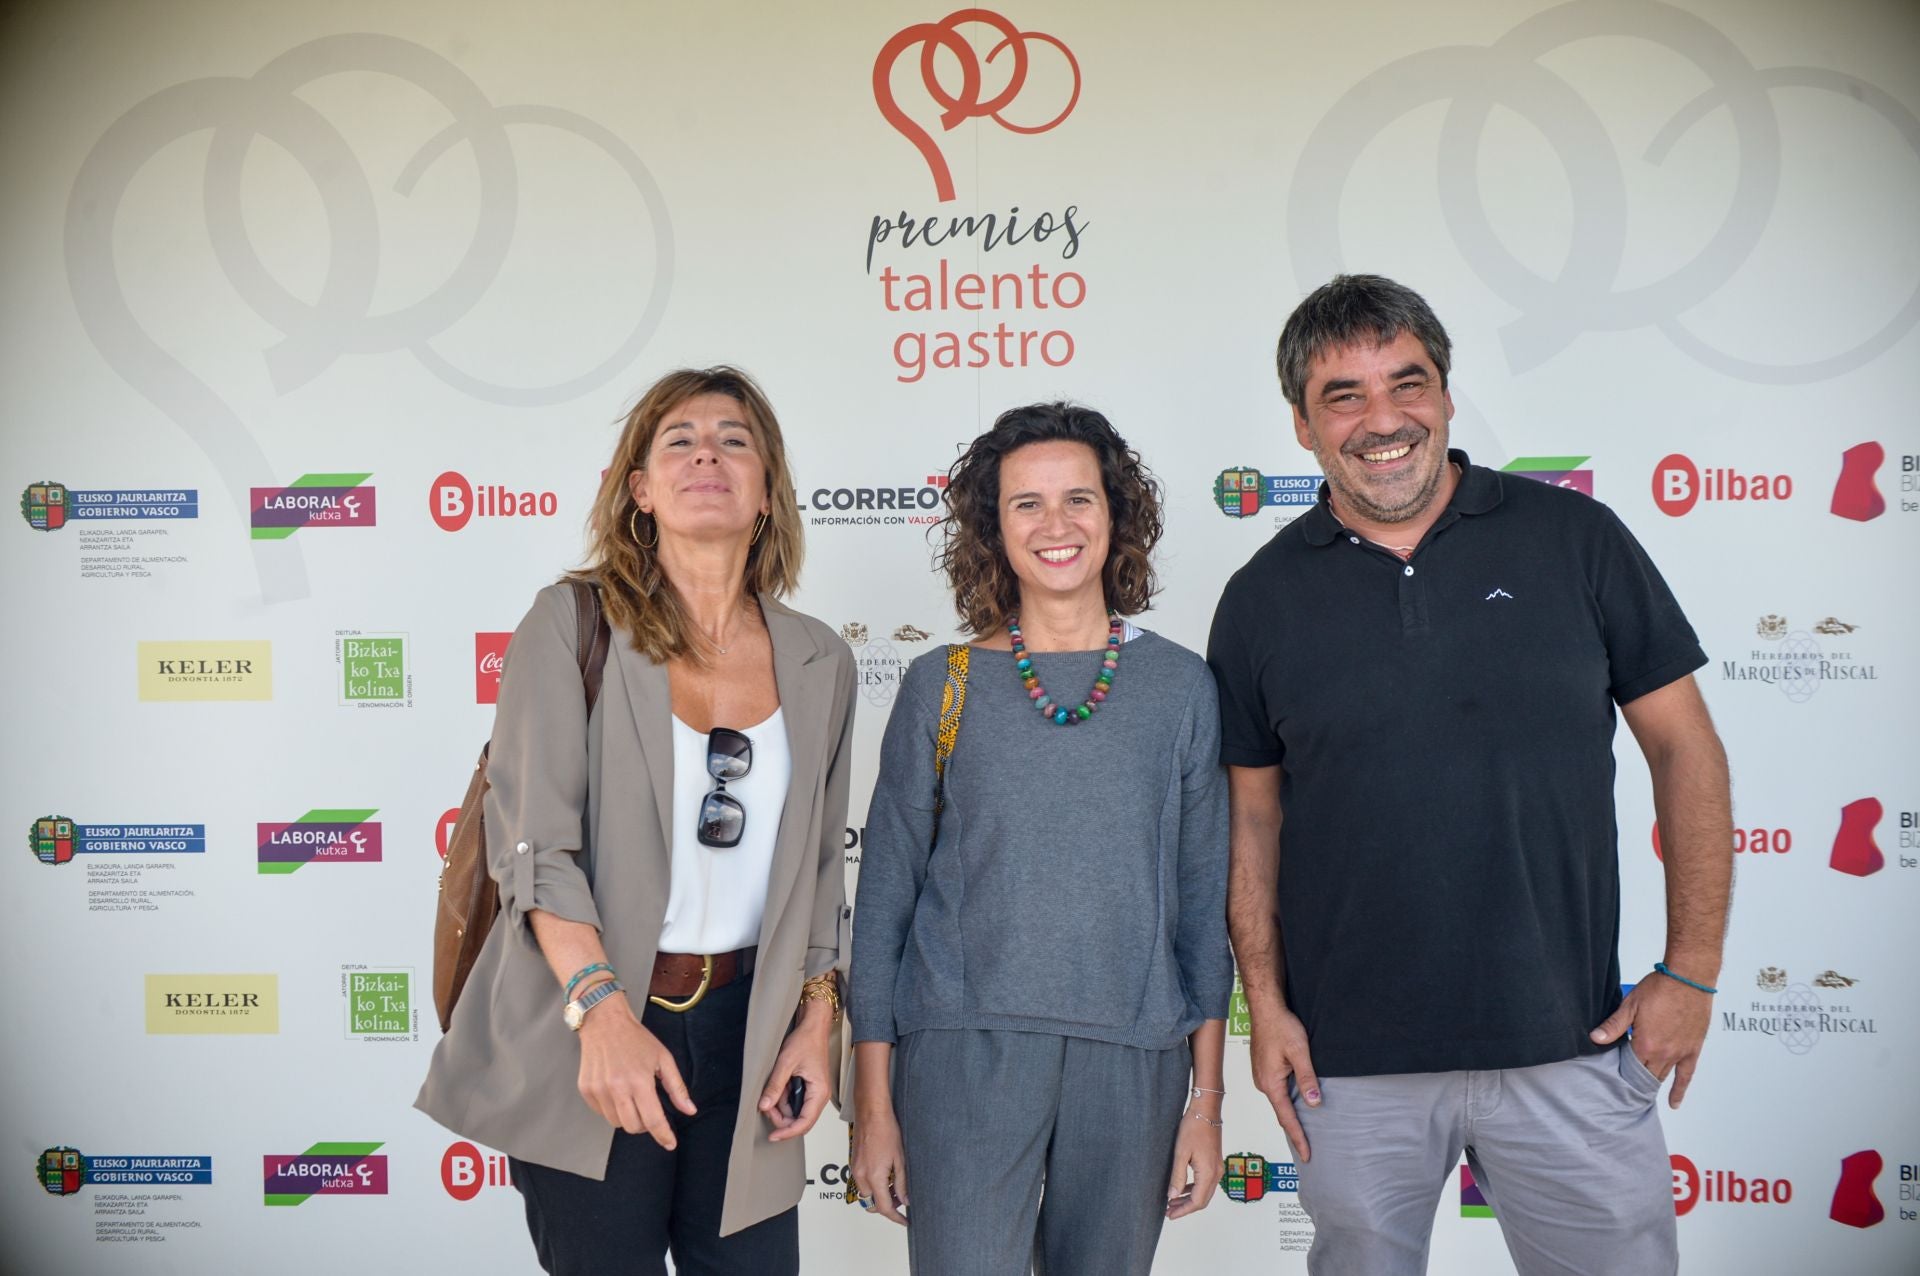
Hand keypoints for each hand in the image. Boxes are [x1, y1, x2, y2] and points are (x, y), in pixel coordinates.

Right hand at [576, 995, 696, 1147]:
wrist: (604, 1023)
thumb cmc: (636, 1039)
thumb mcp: (663, 1059)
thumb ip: (677, 1088)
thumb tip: (690, 1111)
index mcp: (639, 1081)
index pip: (653, 1120)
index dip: (663, 1136)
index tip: (670, 1143)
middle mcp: (617, 1088)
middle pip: (633, 1127)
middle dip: (645, 1125)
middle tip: (649, 1108)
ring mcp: (598, 1091)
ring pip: (617, 1123)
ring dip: (628, 1117)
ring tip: (632, 1096)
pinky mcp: (586, 1090)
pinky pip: (602, 1113)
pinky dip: (612, 1109)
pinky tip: (617, 1091)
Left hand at [758, 1006, 832, 1141]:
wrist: (812, 1026)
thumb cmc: (806, 1041)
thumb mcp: (785, 1063)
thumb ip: (775, 1086)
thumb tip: (764, 1106)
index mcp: (819, 1092)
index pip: (804, 1123)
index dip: (787, 1132)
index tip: (773, 1136)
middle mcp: (819, 1096)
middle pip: (799, 1120)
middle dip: (781, 1118)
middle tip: (766, 1106)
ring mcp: (814, 1092)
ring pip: (795, 1112)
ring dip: (780, 1107)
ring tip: (772, 1090)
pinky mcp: (808, 1088)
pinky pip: (794, 1101)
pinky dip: (783, 1098)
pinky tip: (778, 1087)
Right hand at [850, 1104, 909, 1225]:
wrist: (871, 1113)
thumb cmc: (886, 1130)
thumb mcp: (900, 1160)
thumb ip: (902, 1183)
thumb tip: (905, 1200)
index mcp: (874, 1177)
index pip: (884, 1207)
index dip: (896, 1217)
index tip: (904, 1220)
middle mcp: (861, 1176)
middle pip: (872, 1204)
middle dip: (887, 1206)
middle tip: (902, 1199)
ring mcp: (855, 1170)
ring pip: (866, 1195)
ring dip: (879, 1196)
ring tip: (895, 1185)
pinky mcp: (854, 1164)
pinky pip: (862, 1183)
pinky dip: (873, 1186)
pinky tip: (885, 1176)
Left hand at [1165, 1112, 1222, 1219]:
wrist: (1206, 1111)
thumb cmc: (1193, 1128)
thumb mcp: (1181, 1153)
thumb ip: (1177, 1176)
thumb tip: (1172, 1196)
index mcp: (1208, 1173)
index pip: (1197, 1201)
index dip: (1183, 1211)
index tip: (1170, 1215)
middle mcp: (1216, 1173)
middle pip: (1202, 1200)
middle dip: (1186, 1207)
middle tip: (1169, 1211)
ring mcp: (1217, 1168)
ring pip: (1204, 1192)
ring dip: (1189, 1199)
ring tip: (1172, 1202)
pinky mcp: (1214, 1162)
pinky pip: (1205, 1182)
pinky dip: (1194, 1189)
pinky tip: (1182, 1188)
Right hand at [1247, 1003, 1319, 1161]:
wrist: (1265, 1007)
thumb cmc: (1280, 1026)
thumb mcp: (1299, 1051)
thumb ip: (1307, 1077)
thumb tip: (1314, 1102)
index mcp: (1270, 1083)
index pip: (1287, 1118)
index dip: (1298, 1137)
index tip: (1307, 1155)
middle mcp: (1263, 1083)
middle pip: (1282, 1112)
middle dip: (1295, 1130)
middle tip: (1309, 1149)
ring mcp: (1262, 1076)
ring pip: (1280, 1100)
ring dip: (1292, 1113)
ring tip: (1306, 1128)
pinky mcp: (1265, 1069)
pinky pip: (1278, 1089)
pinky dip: (1288, 1099)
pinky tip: (1298, 1100)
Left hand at [1590, 972, 1713, 1106]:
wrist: (1689, 979)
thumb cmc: (1660, 987)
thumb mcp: (1630, 1004)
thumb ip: (1613, 1025)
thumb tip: (1595, 1039)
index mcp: (1645, 1044)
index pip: (1628, 1067)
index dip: (1620, 1071)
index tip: (1612, 1076)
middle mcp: (1663, 1053)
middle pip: (1645, 1075)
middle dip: (1634, 1082)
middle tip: (1623, 1089)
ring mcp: (1679, 1053)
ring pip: (1662, 1076)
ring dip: (1651, 1085)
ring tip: (1640, 1096)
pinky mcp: (1693, 1050)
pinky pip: (1687, 1075)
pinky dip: (1680, 1090)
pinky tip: (1674, 1103)